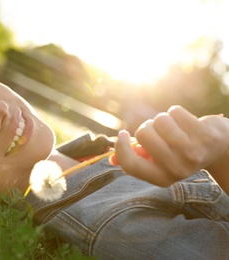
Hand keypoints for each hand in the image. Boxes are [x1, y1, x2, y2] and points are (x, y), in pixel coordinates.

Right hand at [113, 105, 228, 192]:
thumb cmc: (182, 151)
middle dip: (147, 126)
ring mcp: (191, 152)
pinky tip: (187, 122)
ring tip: (174, 126)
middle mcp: (177, 169)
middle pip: (143, 134)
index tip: (123, 134)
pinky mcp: (203, 134)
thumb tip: (111, 158)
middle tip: (159, 131)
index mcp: (162, 178)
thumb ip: (136, 158)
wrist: (220, 148)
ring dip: (163, 118)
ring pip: (158, 120)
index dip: (121, 146)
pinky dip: (177, 112)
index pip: (131, 164)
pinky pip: (175, 111)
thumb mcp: (159, 159)